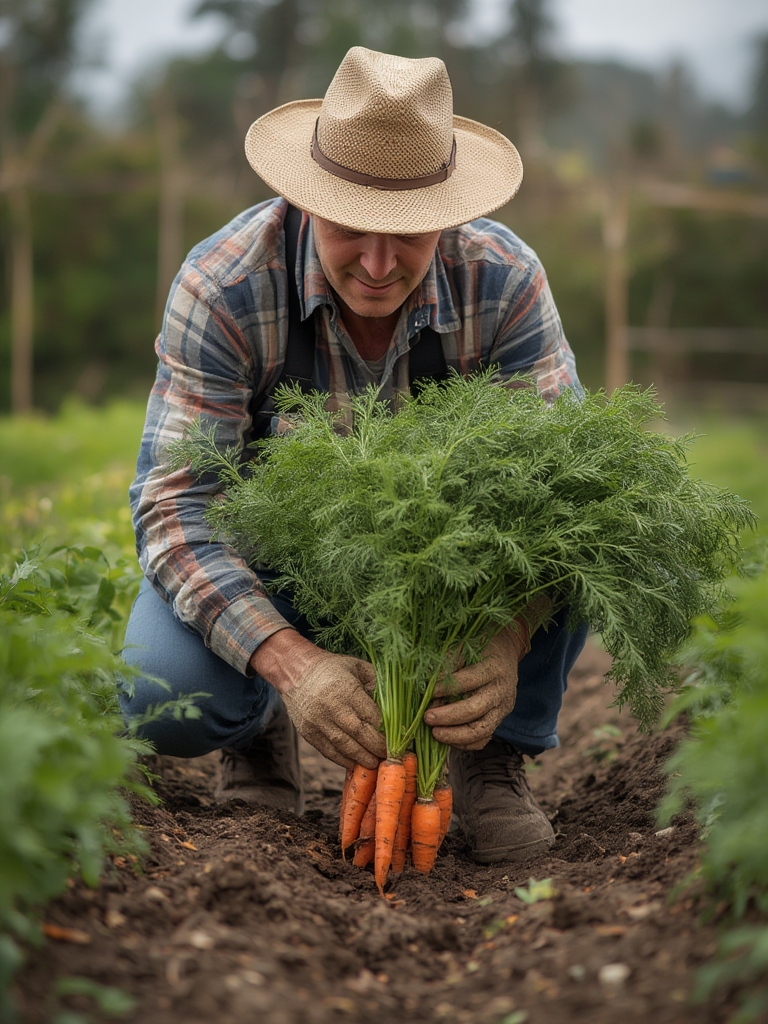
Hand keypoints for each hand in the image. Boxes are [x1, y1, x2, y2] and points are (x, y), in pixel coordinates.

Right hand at [250, 630, 385, 769]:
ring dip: (362, 758)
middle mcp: (331, 708)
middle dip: (377, 747)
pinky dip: (343, 760)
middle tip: (390, 755)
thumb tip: (392, 704)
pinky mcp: (308, 732)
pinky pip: (328, 751)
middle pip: (359, 734)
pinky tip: (355, 763)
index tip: (397, 738)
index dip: (385, 730)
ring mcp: (318, 722)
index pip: (371, 716)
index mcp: (346, 690)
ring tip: (375, 763)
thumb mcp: (357, 666)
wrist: (294, 671)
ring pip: (344, 746)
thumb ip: (375, 682)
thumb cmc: (331, 668)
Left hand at [423, 624, 529, 750]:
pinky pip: (483, 739)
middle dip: (448, 716)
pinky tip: (446, 739)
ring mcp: (502, 708)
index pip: (469, 681)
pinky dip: (464, 743)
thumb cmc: (479, 648)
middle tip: (427, 717)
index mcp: (493, 668)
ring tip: (434, 733)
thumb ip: (448, 662)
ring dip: (455, 735)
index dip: (446, 688)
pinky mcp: (499, 721)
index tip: (428, 692)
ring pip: (481, 730)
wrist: (505, 653)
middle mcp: (501, 690)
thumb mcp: (465, 645)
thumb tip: (425, 681)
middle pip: (475, 709)